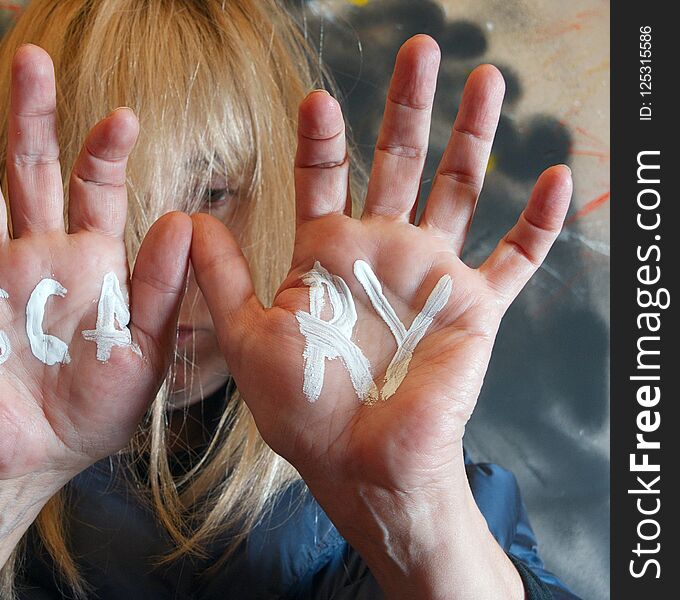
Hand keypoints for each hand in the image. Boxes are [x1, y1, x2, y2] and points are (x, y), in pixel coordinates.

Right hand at [0, 45, 190, 490]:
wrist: (39, 454)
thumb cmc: (97, 403)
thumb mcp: (143, 348)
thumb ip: (160, 288)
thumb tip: (184, 219)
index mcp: (90, 261)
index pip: (96, 190)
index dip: (105, 152)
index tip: (121, 118)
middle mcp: (37, 253)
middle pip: (32, 172)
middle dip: (32, 119)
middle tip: (31, 61)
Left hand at [190, 35, 569, 597]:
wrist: (360, 464)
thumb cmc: (300, 409)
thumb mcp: (246, 338)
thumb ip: (222, 277)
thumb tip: (190, 218)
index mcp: (327, 255)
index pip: (324, 176)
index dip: (322, 137)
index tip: (317, 99)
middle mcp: (381, 252)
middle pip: (399, 161)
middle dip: (408, 106)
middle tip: (419, 48)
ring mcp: (431, 275)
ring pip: (460, 188)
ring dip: (475, 136)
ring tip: (487, 79)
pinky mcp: (475, 307)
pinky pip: (517, 258)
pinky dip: (539, 223)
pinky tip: (556, 177)